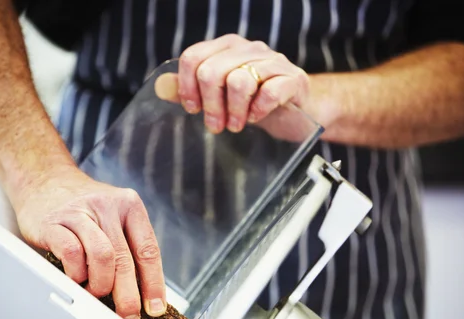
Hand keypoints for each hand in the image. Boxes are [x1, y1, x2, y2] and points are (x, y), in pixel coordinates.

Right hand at [14, 166, 165, 318]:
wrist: (44, 180)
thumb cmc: (83, 208)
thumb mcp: (112, 217)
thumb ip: (127, 245)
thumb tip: (141, 293)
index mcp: (130, 206)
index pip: (148, 250)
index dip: (154, 283)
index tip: (156, 308)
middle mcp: (108, 205)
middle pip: (125, 259)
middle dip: (128, 296)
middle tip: (128, 316)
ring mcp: (81, 212)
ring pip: (102, 257)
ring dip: (100, 285)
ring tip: (96, 294)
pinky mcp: (54, 222)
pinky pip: (72, 253)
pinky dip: (76, 273)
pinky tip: (76, 278)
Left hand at [155, 34, 311, 134]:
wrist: (303, 108)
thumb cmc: (257, 102)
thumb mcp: (222, 97)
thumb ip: (192, 90)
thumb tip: (161, 87)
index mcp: (227, 48)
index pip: (193, 57)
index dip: (187, 87)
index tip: (192, 109)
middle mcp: (249, 49)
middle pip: (212, 71)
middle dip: (210, 105)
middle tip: (216, 125)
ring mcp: (273, 61)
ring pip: (239, 81)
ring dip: (234, 111)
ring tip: (236, 125)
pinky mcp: (293, 79)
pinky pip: (269, 92)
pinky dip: (258, 111)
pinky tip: (256, 117)